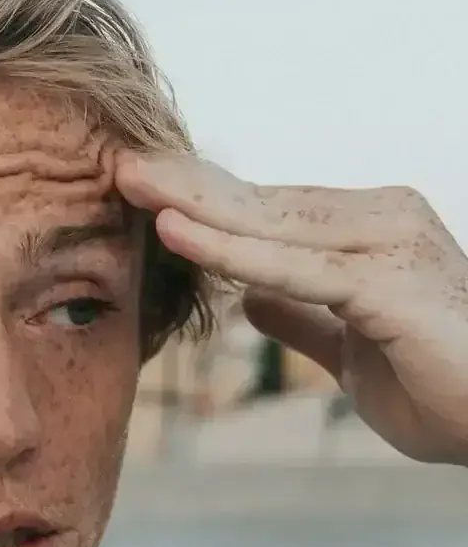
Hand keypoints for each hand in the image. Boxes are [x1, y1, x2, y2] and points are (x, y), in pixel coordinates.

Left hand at [116, 151, 467, 465]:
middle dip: (183, 182)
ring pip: (268, 224)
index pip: (265, 212)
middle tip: (111, 160)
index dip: (200, 199)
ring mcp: (386, 247)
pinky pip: (292, 267)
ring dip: (192, 201)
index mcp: (365, 235)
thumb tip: (249, 300)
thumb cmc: (444, 386)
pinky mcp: (388, 284)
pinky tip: (176, 233)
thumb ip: (303, 319)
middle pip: (259, 202)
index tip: (136, 186)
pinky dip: (230, 251)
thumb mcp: (352, 352)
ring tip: (126, 179)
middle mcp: (378, 222)